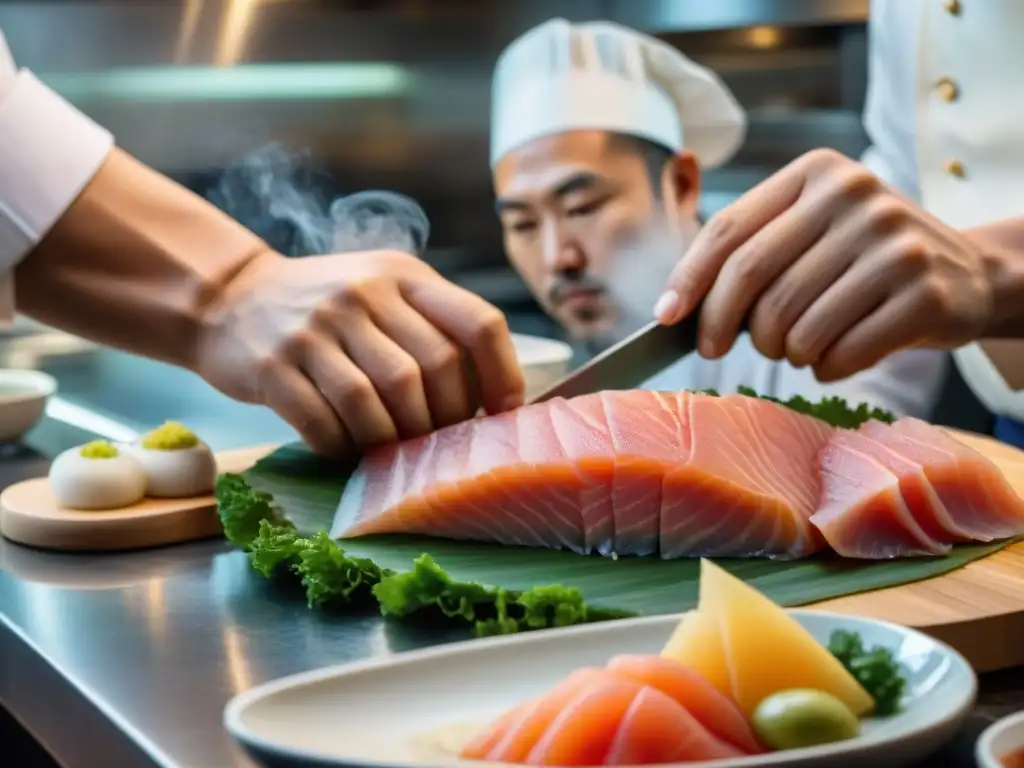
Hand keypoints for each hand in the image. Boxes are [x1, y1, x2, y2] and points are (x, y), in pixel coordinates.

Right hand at [196, 249, 524, 455]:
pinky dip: (344, 447)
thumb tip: (490, 399)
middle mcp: (361, 294)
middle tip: (441, 445)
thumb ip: (431, 325)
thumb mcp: (382, 290)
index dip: (503, 375)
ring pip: (379, 402)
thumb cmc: (325, 308)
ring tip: (394, 453)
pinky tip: (346, 449)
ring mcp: (314, 329)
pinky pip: (324, 423)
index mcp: (402, 276)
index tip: (503, 413)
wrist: (230, 298)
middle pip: (432, 370)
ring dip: (394, 441)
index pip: (478, 323)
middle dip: (446, 420)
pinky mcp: (273, 367)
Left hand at [655, 148, 995, 380]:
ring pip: (793, 324)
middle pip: (753, 279)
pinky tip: (834, 357)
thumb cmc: (866, 260)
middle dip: (723, 325)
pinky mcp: (923, 293)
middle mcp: (855, 196)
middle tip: (716, 350)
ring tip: (798, 346)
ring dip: (782, 352)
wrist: (968, 273)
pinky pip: (839, 353)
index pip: (729, 231)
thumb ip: (754, 251)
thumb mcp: (813, 229)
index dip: (688, 280)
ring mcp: (893, 243)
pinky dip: (824, 369)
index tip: (665, 318)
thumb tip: (675, 308)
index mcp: (816, 173)